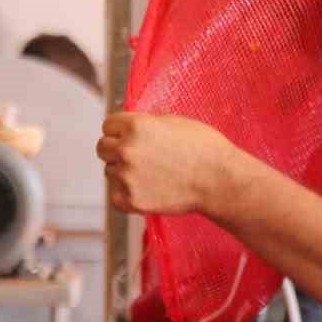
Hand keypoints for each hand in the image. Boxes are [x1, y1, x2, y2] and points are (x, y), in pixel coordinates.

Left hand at [97, 112, 238, 215]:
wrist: (219, 180)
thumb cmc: (204, 147)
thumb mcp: (174, 121)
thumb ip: (145, 123)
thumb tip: (128, 127)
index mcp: (135, 126)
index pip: (108, 125)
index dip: (120, 130)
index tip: (130, 136)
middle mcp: (127, 150)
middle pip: (103, 148)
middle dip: (116, 149)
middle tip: (138, 156)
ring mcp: (127, 177)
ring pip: (110, 171)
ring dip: (123, 172)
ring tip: (151, 174)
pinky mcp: (132, 200)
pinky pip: (116, 196)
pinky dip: (127, 194)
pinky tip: (146, 189)